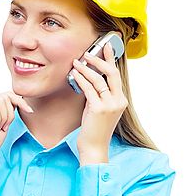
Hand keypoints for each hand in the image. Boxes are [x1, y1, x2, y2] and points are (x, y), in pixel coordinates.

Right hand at [0, 91, 32, 169]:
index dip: (19, 101)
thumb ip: (8, 107)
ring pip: (0, 101)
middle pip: (3, 96)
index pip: (4, 94)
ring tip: (0, 128)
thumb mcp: (5, 119)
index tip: (29, 110)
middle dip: (10, 113)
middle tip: (5, 126)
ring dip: (5, 117)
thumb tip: (19, 95)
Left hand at [70, 41, 127, 164]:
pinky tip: (74, 74)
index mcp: (121, 100)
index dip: (111, 60)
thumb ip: (98, 95)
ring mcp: (110, 105)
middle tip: (88, 52)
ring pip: (99, 80)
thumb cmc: (94, 129)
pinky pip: (89, 89)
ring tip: (76, 62)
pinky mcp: (99, 109)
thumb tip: (90, 79)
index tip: (106, 47)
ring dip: (86, 69)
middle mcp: (118, 101)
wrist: (94, 147)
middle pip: (111, 73)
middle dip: (100, 60)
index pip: (116, 76)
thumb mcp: (99, 109)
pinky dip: (81, 80)